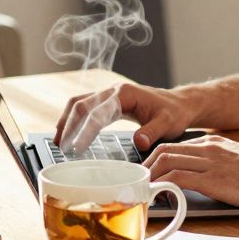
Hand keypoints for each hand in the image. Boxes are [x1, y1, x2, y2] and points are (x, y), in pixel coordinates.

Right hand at [55, 83, 200, 152]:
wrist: (180, 104)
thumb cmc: (174, 114)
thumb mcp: (168, 124)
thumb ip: (152, 131)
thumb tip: (138, 141)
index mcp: (124, 94)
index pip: (97, 113)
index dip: (85, 131)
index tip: (77, 148)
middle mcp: (113, 91)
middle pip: (81, 105)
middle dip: (68, 126)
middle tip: (61, 147)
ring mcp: (109, 94)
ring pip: (79, 103)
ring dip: (66, 121)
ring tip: (58, 142)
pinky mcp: (108, 101)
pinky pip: (84, 106)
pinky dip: (73, 118)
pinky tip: (69, 133)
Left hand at [143, 135, 238, 213]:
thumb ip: (220, 167)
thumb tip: (202, 182)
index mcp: (215, 143)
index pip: (175, 145)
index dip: (156, 158)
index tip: (148, 172)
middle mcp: (208, 148)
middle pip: (164, 150)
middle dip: (146, 166)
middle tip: (138, 182)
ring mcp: (210, 162)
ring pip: (165, 160)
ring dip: (149, 175)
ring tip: (142, 190)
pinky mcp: (213, 180)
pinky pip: (177, 179)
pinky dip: (161, 186)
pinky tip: (156, 196)